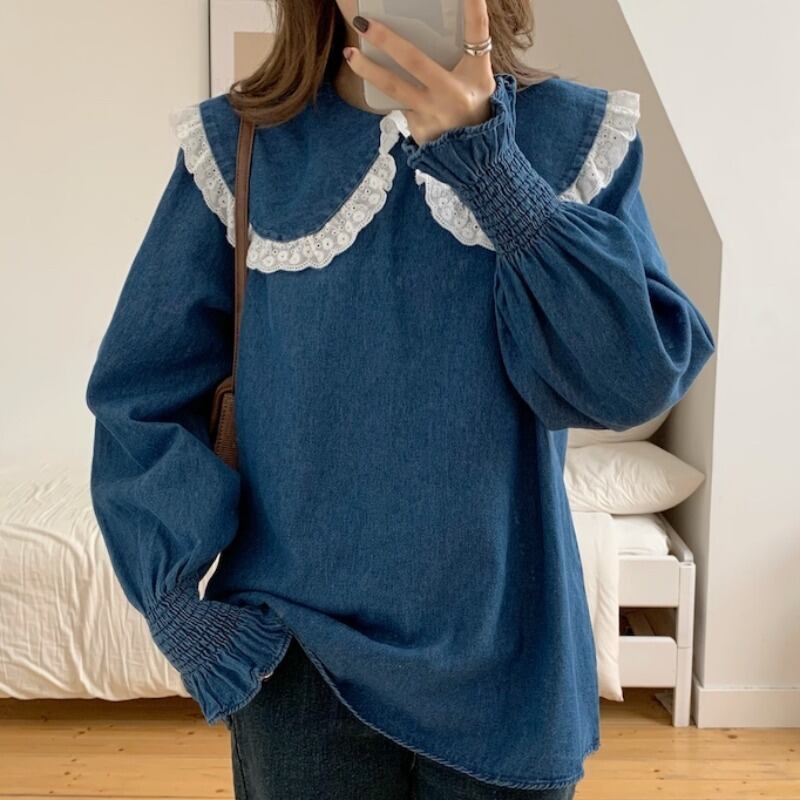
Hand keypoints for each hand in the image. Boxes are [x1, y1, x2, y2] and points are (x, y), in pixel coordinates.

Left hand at [343, 0, 496, 145]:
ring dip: (368, 70)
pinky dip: (385, 92)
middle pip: (415, 61)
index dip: (473, 7)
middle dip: (387, 40)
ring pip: (394, 87)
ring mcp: (433, 112)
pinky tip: (374, 80)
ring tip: (350, 54)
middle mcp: (453, 92)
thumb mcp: (480, 78)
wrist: (474, 155)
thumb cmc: (474, 105)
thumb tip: (439, 22)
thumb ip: (466, 54)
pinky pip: (397, 103)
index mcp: (476, 73)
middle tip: (363, 23)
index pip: (477, 32)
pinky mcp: (418, 128)